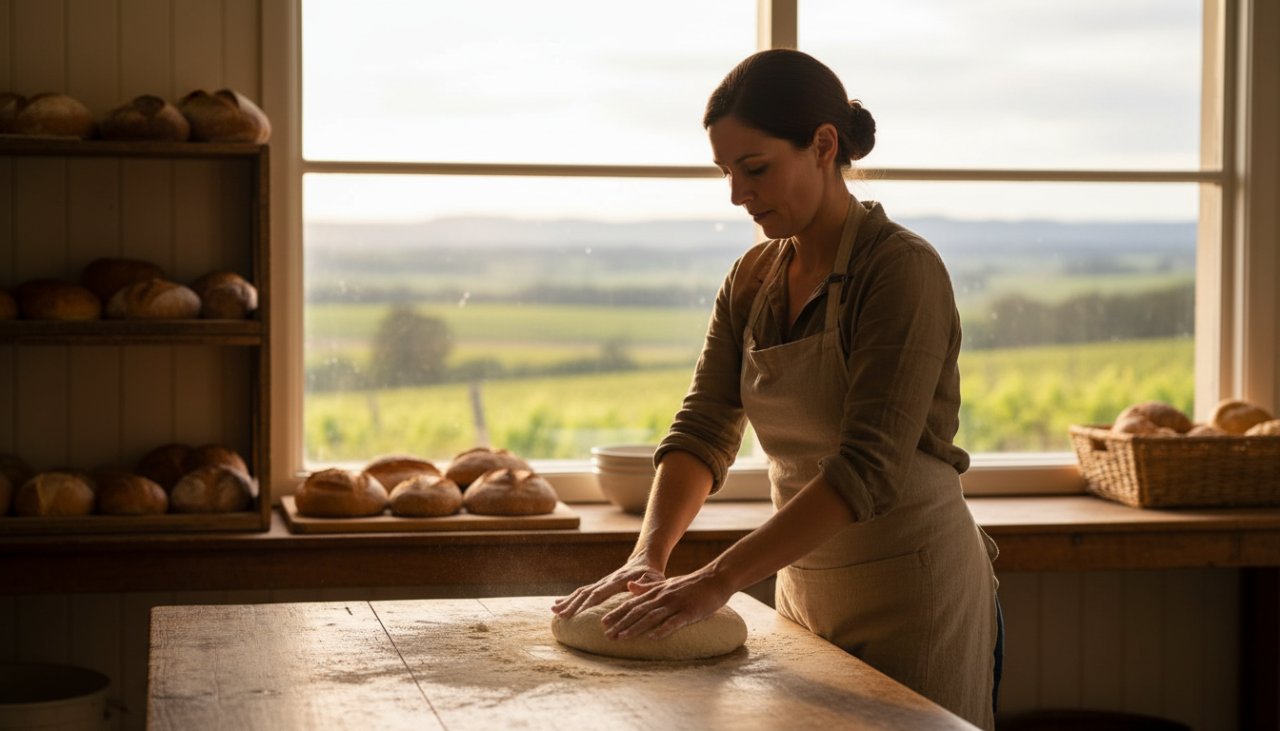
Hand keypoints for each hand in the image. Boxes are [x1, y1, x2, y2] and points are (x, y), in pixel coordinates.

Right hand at [551, 556, 664, 617]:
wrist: (645, 560)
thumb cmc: (653, 574)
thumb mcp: (654, 579)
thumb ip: (645, 584)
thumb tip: (631, 587)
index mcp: (618, 580)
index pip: (600, 593)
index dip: (587, 604)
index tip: (576, 615)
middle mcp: (606, 580)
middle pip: (586, 593)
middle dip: (572, 605)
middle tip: (560, 617)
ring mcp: (602, 582)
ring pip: (581, 592)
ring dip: (567, 602)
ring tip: (554, 612)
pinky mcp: (600, 585)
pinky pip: (582, 592)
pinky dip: (569, 598)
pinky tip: (558, 605)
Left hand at [600, 565, 732, 640]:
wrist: (716, 578)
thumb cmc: (692, 584)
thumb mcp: (667, 583)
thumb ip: (648, 587)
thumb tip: (629, 587)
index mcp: (657, 591)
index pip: (633, 603)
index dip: (618, 613)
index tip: (603, 623)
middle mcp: (663, 596)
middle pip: (638, 611)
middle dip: (621, 624)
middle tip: (607, 636)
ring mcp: (676, 604)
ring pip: (651, 617)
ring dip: (635, 628)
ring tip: (622, 638)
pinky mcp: (690, 612)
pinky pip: (674, 622)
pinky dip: (662, 630)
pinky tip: (652, 638)